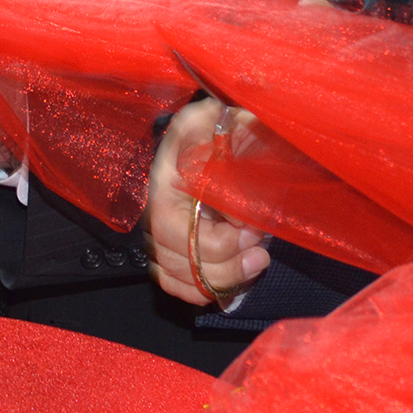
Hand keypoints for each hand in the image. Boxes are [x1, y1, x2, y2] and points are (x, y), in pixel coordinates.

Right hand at [146, 97, 271, 306]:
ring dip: (221, 279)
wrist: (212, 128)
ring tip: (256, 263)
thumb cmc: (221, 125)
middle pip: (178, 257)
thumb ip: (229, 149)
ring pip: (177, 273)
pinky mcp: (162, 244)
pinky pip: (171, 281)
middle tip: (261, 254)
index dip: (219, 240)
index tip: (253, 231)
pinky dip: (200, 289)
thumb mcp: (225, 122)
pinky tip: (229, 280)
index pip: (177, 228)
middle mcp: (150, 205)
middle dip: (226, 265)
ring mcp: (153, 227)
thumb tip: (240, 207)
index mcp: (162, 176)